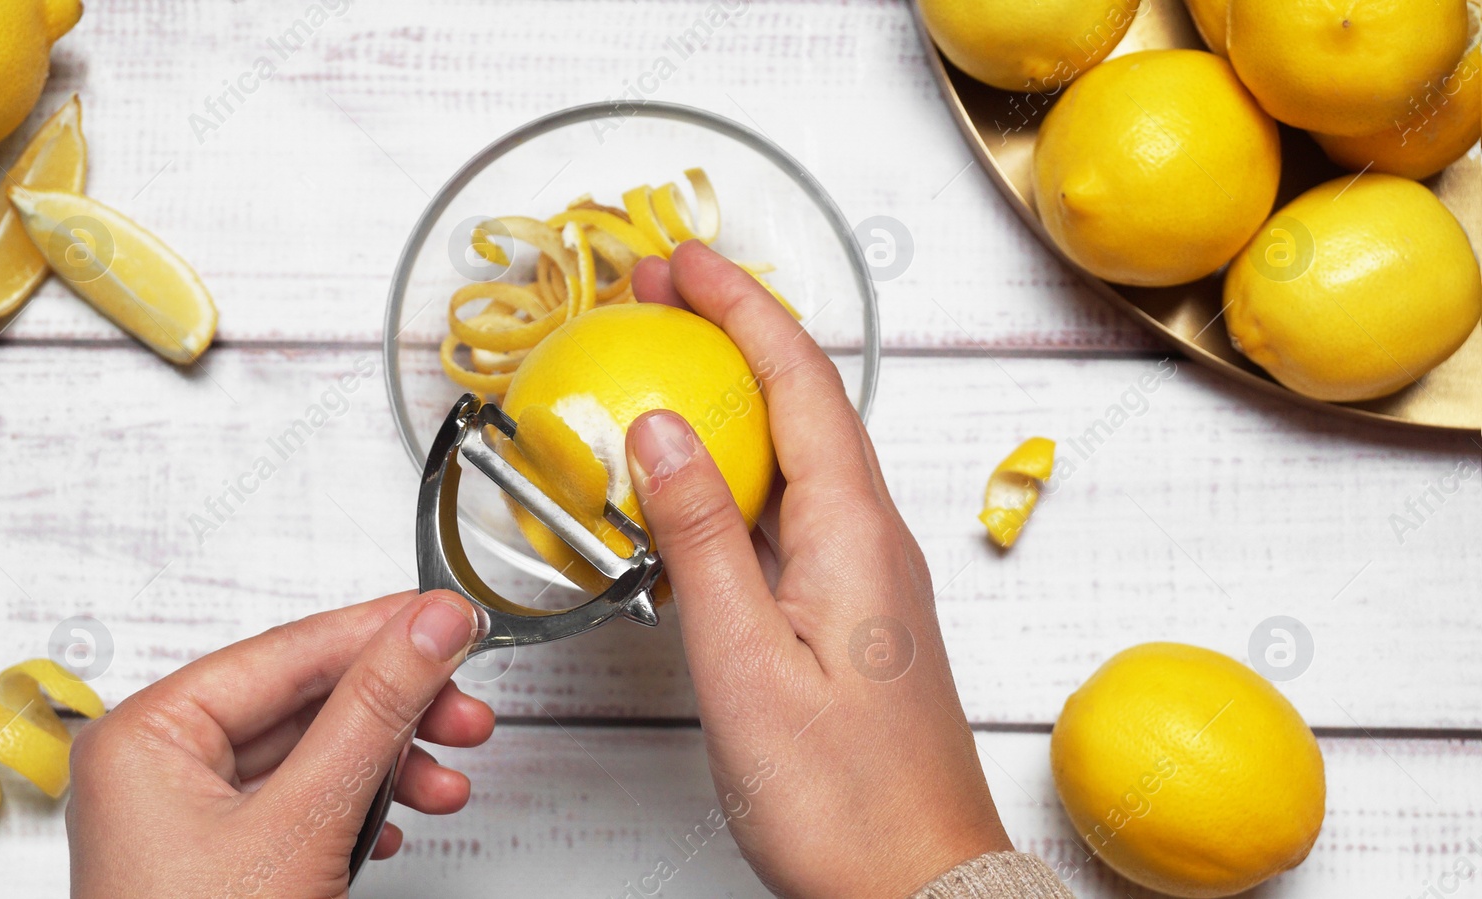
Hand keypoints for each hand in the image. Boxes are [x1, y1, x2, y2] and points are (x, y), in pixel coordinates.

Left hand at [67, 591, 491, 897]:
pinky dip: (362, 805)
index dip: (382, 632)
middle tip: (465, 710)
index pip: (288, 650)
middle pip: (307, 699)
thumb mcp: (305, 819)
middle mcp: (159, 763)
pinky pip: (305, 799)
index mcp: (148, 734)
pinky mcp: (222, 855)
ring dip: (392, 764)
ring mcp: (188, 813)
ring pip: (315, 752)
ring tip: (449, 778)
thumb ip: (374, 710)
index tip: (452, 620)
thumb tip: (428, 627)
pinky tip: (402, 817)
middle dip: (398, 712)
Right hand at [626, 242, 1011, 898]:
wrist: (916, 888)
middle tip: (659, 297)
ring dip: (738, 397)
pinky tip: (701, 491)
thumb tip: (659, 430)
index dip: (738, 305)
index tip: (677, 260)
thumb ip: (699, 540)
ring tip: (668, 368)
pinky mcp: (855, 615)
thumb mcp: (744, 663)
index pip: (799, 378)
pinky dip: (744, 472)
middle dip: (735, 331)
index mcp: (855, 533)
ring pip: (803, 452)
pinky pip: (798, 510)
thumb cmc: (841, 799)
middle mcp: (873, 539)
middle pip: (807, 400)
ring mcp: (869, 577)